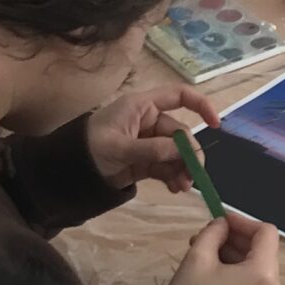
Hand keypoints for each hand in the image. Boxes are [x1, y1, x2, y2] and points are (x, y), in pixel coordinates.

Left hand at [87, 89, 218, 190]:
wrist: (68, 172)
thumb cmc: (88, 148)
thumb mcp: (119, 147)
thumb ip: (152, 148)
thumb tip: (183, 151)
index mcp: (142, 106)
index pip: (178, 96)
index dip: (200, 105)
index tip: (215, 123)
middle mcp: (149, 121)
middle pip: (180, 133)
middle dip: (189, 153)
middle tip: (194, 174)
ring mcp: (149, 142)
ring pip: (176, 153)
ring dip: (183, 168)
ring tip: (183, 186)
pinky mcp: (146, 161)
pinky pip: (167, 167)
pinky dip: (174, 177)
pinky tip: (176, 188)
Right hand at [151, 215, 284, 284]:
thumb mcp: (197, 257)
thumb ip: (214, 232)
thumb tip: (223, 224)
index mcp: (264, 275)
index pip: (267, 234)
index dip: (243, 221)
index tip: (220, 219)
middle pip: (263, 251)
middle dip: (236, 239)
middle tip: (206, 235)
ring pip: (258, 267)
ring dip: (234, 254)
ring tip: (204, 251)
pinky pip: (254, 284)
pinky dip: (238, 272)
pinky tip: (213, 270)